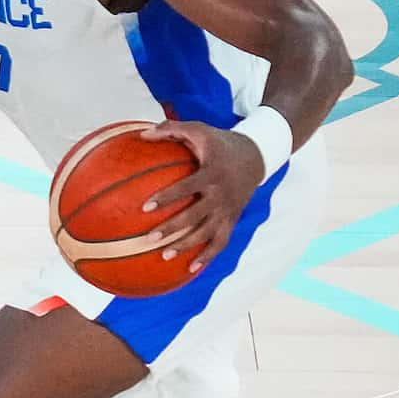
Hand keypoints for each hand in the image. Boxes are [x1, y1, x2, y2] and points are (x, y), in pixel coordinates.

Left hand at [136, 120, 266, 271]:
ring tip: (164, 255)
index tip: (145, 207)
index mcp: (212, 173)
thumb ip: (171, 129)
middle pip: (195, 216)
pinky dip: (208, 256)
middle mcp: (222, 194)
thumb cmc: (219, 142)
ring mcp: (229, 209)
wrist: (256, 156)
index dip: (167, 197)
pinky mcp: (233, 219)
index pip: (187, 187)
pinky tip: (190, 268)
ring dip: (187, 246)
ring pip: (207, 233)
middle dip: (173, 228)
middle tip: (150, 238)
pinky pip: (221, 242)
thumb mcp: (199, 129)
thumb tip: (142, 134)